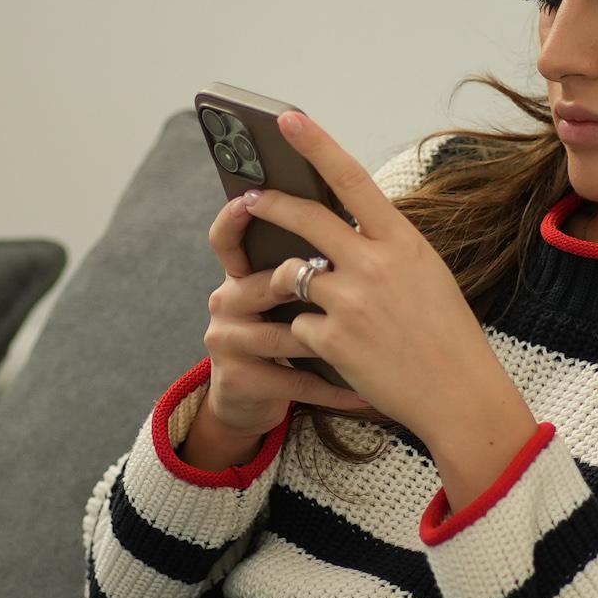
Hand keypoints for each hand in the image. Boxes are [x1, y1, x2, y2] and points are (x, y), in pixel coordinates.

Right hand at [193, 192, 375, 460]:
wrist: (253, 399)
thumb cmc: (287, 335)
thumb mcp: (288, 297)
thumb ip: (305, 263)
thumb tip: (350, 217)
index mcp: (242, 274)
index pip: (227, 238)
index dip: (233, 217)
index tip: (250, 198)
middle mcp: (226, 301)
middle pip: (265, 282)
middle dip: (306, 282)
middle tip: (347, 283)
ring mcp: (228, 341)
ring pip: (285, 334)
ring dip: (331, 342)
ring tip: (370, 343)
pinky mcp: (240, 380)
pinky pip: (295, 380)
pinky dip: (334, 388)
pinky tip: (361, 393)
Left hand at [232, 112, 543, 506]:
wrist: (459, 394)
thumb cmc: (446, 333)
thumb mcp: (426, 273)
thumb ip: (385, 247)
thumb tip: (344, 226)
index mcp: (403, 241)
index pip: (352, 178)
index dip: (316, 145)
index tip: (287, 118)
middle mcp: (375, 264)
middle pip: (305, 218)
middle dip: (269, 204)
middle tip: (249, 198)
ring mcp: (351, 302)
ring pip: (292, 275)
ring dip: (287, 284)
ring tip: (301, 297)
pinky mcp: (332, 340)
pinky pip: (297, 324)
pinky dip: (307, 334)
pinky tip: (333, 349)